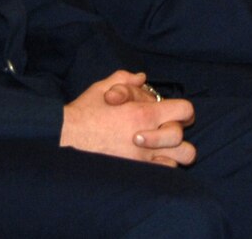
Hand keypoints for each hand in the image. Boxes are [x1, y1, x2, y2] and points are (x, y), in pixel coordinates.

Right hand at [61, 71, 196, 167]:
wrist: (66, 139)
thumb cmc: (84, 113)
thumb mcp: (103, 88)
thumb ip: (125, 80)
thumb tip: (141, 78)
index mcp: (144, 113)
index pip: (184, 110)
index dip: (183, 110)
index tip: (174, 112)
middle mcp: (149, 138)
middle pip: (183, 136)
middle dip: (176, 132)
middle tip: (164, 130)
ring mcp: (144, 159)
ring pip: (179, 160)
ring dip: (173, 153)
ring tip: (161, 149)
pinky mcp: (136, 173)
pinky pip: (163, 174)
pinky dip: (162, 168)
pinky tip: (150, 161)